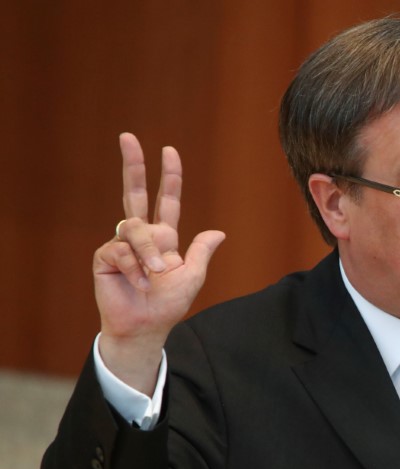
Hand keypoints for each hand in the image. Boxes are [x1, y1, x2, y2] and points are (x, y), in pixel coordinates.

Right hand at [93, 133, 224, 393]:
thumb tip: (219, 232)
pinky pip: (121, 251)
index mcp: (163, 237)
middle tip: (127, 136)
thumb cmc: (169, 304)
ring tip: (155, 274)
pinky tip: (139, 283)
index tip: (169, 151)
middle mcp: (141, 236)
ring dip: (148, 252)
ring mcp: (121, 245)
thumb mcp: (193, 276)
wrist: (146, 326)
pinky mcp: (105, 257)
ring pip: (135, 229)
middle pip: (134, 193)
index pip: (166, 200)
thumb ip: (201, 252)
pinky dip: (135, 268)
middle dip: (132, 165)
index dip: (169, 177)